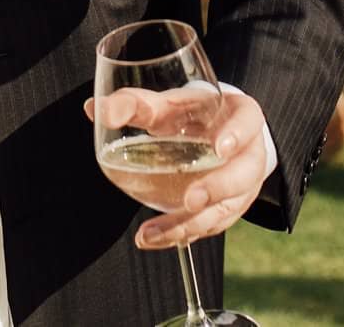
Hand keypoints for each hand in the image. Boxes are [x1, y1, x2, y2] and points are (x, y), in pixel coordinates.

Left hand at [86, 87, 270, 247]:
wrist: (212, 135)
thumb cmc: (192, 116)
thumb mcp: (169, 105)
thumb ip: (135, 105)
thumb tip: (96, 109)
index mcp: (240, 117)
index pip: (247, 123)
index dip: (236, 135)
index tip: (219, 148)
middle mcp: (247, 155)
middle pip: (242, 176)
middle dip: (218, 189)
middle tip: (191, 200)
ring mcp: (241, 187)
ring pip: (224, 210)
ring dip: (190, 224)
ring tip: (152, 232)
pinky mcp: (225, 211)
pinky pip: (207, 227)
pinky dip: (179, 234)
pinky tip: (152, 238)